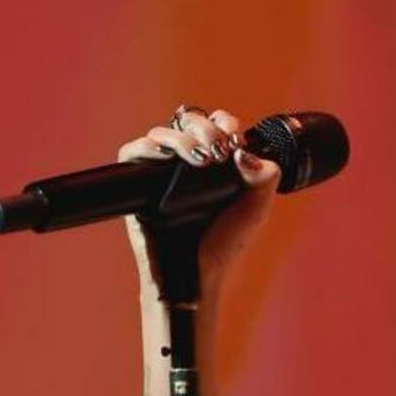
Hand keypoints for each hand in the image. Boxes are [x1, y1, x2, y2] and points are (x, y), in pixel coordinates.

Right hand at [117, 106, 280, 293]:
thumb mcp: (255, 209)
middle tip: (217, 151)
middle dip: (205, 128)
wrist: (196, 272)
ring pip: (162, 133)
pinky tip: (166, 159)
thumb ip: (264, 177)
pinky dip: (146, 148)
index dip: (225, 124)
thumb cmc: (224, 243)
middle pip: (189, 122)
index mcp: (216, 163)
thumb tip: (244, 152)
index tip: (233, 141)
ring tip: (199, 158)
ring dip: (181, 137)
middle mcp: (188, 163)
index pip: (217, 125)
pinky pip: (132, 152)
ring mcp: (162, 172)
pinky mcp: (138, 184)